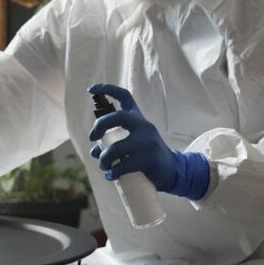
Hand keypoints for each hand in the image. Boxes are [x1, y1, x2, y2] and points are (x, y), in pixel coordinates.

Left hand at [87, 83, 209, 199]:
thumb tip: (94, 151)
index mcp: (139, 119)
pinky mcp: (149, 158)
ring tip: (104, 165)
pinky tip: (111, 175)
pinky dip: (113, 172)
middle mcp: (144, 126)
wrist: (173, 169)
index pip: (124, 96)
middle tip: (92, 138)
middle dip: (100, 126)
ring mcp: (147, 141)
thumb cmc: (147, 155)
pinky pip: (124, 165)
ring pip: (116, 148)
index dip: (107, 89)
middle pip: (118, 117)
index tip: (91, 90)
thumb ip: (114, 141)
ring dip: (104, 159)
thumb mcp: (134, 141)